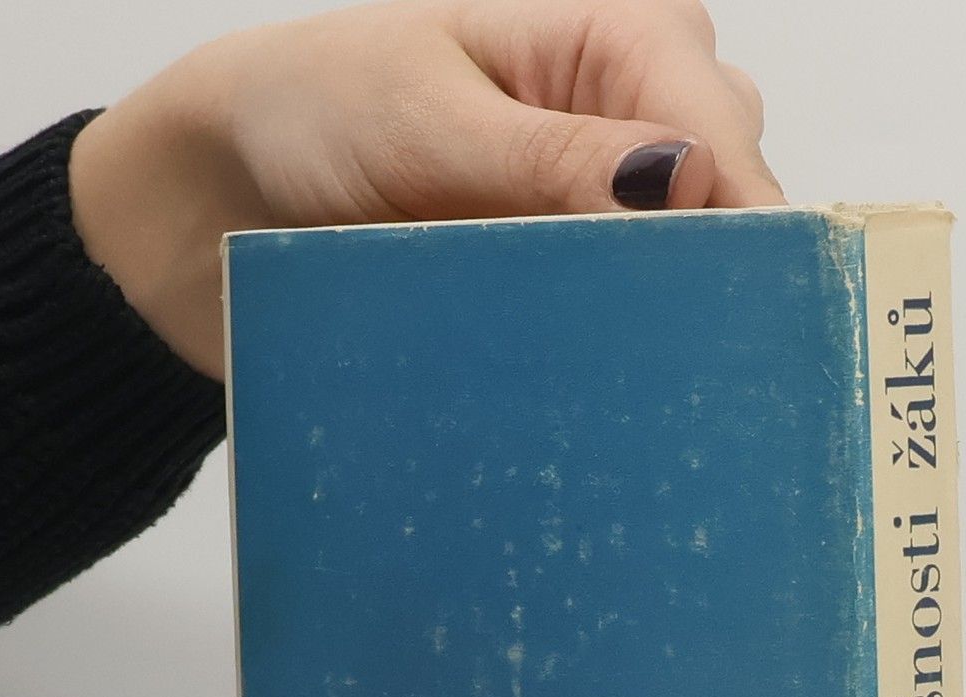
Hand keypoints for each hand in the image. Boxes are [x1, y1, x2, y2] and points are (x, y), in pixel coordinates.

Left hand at [68, 0, 781, 376]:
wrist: (222, 200)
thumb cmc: (313, 112)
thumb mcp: (427, 119)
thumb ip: (550, 156)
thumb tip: (679, 178)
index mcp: (608, 36)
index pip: (719, 123)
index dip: (742, 211)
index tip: (738, 300)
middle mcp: (627, 118)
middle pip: (728, 199)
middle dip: (711, 271)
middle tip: (673, 345)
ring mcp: (600, 212)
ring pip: (689, 273)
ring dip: (662, 323)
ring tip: (627, 373)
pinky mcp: (565, 286)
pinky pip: (623, 330)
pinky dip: (616, 358)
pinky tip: (601, 392)